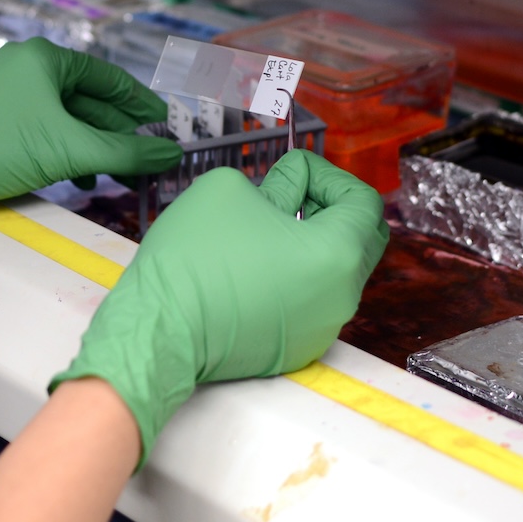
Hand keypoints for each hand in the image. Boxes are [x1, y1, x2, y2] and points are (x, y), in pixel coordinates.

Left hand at [0, 38, 180, 239]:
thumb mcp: (70, 151)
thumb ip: (125, 152)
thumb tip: (170, 154)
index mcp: (43, 58)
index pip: (107, 77)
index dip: (139, 101)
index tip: (163, 122)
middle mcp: (24, 63)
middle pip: (85, 97)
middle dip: (115, 130)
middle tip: (144, 154)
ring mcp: (4, 87)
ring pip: (63, 114)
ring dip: (90, 143)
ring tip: (112, 173)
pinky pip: (40, 123)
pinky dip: (62, 146)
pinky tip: (75, 174)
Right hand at [51, 150, 388, 462]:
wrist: (159, 330)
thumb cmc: (195, 256)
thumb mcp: (231, 188)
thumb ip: (277, 181)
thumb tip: (289, 190)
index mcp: (338, 254)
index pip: (363, 202)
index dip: (330, 176)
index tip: (296, 172)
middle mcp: (343, 297)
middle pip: (360, 240)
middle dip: (330, 209)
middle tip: (291, 195)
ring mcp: (321, 329)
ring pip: (335, 273)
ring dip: (310, 243)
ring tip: (265, 230)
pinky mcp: (297, 350)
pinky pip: (311, 303)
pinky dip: (294, 278)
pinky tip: (255, 267)